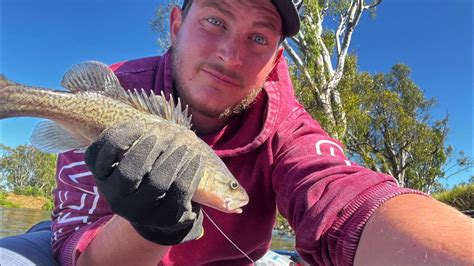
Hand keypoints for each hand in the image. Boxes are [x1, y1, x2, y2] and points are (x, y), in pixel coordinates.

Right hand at [85, 120, 203, 244]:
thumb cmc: (144, 174)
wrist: (160, 214)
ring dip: (173, 155)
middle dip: (149, 146)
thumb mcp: (130, 158)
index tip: (138, 123)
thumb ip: (133, 135)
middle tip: (164, 129)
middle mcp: (116, 198)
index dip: (118, 137)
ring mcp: (141, 211)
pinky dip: (190, 169)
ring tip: (184, 139)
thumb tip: (152, 100)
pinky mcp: (166, 217)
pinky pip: (180, 190)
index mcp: (103, 178)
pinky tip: (196, 154)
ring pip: (158, 182)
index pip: (96, 157)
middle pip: (129, 172)